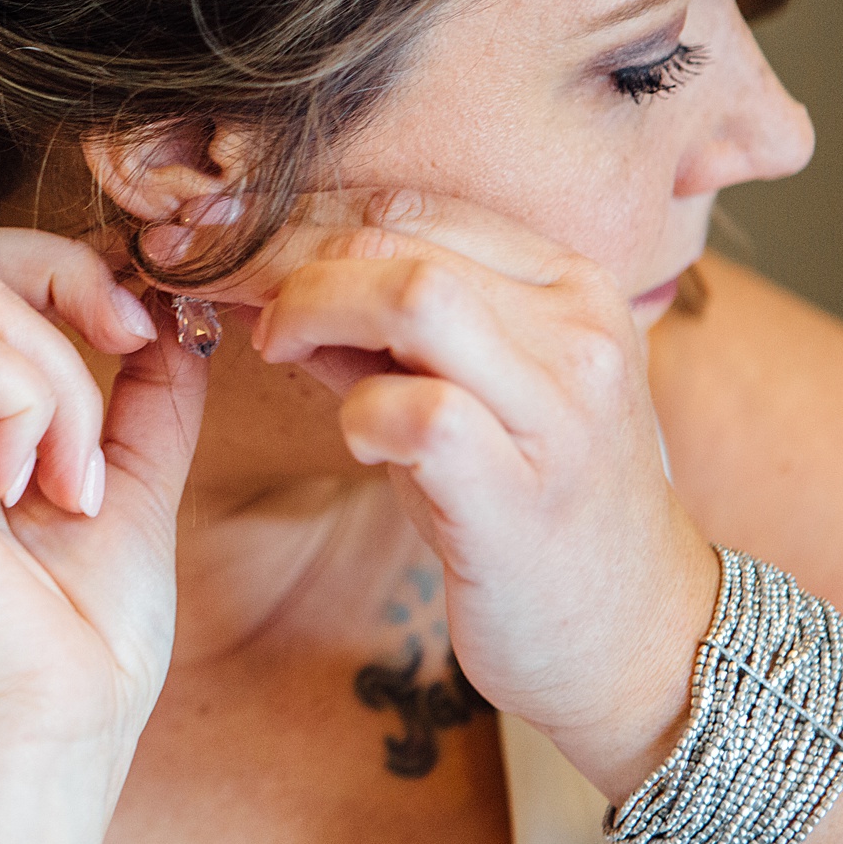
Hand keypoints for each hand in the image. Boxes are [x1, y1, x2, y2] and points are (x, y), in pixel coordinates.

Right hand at [0, 226, 210, 843]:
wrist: (49, 739)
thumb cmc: (76, 653)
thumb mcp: (127, 491)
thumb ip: (141, 404)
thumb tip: (174, 323)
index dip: (64, 272)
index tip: (146, 331)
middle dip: (65, 277)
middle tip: (133, 341)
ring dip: (66, 385)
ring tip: (72, 486)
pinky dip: (39, 406)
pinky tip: (41, 491)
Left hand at [218, 190, 719, 805]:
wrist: (639, 638)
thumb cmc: (541, 519)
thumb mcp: (476, 405)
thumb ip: (385, 342)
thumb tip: (271, 286)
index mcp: (569, 285)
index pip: (414, 205)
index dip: (297, 212)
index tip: (217, 231)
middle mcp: (577, 328)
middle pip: (398, 236)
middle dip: (277, 251)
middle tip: (202, 281)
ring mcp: (559, 412)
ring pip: (415, 297)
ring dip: (311, 309)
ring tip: (271, 347)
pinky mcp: (525, 497)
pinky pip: (423, 416)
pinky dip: (361, 414)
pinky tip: (352, 437)